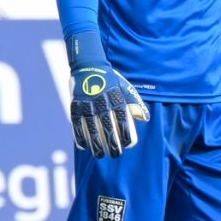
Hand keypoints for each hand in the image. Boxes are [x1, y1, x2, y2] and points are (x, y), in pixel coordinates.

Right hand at [67, 29, 148, 156]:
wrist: (88, 66)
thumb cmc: (111, 81)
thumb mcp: (126, 88)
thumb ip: (136, 103)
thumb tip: (145, 118)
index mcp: (116, 98)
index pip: (124, 120)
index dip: (126, 134)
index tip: (129, 146)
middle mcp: (101, 102)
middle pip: (107, 127)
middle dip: (112, 143)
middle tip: (116, 155)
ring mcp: (87, 104)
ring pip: (91, 128)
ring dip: (96, 144)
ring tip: (100, 155)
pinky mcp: (75, 105)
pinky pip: (76, 123)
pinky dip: (79, 136)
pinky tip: (83, 147)